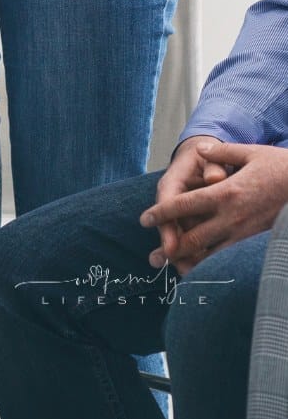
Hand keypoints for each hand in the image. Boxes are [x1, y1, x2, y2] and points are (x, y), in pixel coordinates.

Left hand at [140, 139, 287, 272]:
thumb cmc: (281, 168)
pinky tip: (203, 269)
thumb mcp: (250, 153)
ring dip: (189, 262)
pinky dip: (212, 265)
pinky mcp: (255, 242)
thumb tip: (200, 149)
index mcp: (226, 193)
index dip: (162, 213)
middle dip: (170, 248)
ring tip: (172, 269)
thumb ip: (221, 153)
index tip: (144, 219)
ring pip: (211, 255)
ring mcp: (245, 233)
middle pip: (193, 238)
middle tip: (153, 257)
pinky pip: (229, 258)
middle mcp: (232, 217)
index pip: (185, 205)